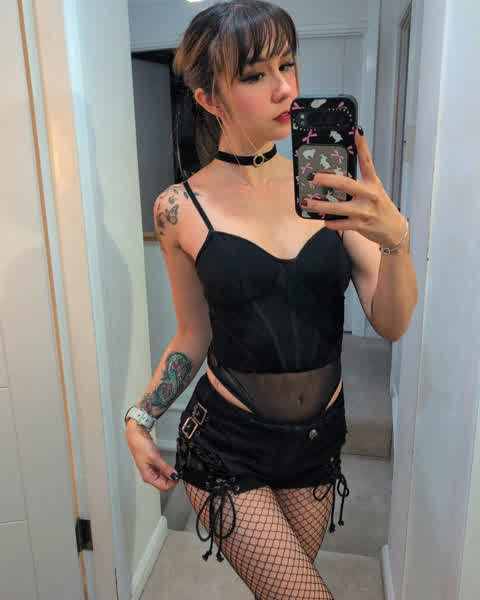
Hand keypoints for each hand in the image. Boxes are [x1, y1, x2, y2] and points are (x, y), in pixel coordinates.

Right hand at [125, 419, 178, 490]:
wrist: (136, 436)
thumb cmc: (140, 446)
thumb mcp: (155, 457)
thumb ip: (165, 468)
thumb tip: (174, 476)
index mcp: (148, 476)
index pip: (163, 487)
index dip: (172, 483)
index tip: (178, 476)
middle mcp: (149, 475)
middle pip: (164, 483)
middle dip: (172, 479)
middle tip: (178, 472)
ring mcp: (151, 469)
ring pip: (164, 477)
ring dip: (170, 474)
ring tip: (175, 468)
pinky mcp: (153, 464)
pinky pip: (162, 470)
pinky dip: (167, 469)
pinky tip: (170, 465)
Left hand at [301, 127, 407, 247]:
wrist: (393, 230)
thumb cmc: (380, 207)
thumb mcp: (374, 191)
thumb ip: (359, 183)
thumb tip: (335, 177)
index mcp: (373, 183)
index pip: (367, 161)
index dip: (363, 146)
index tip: (357, 131)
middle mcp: (370, 195)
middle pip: (344, 184)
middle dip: (325, 179)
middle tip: (312, 177)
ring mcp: (364, 211)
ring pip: (336, 207)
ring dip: (318, 205)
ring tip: (306, 202)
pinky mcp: (359, 225)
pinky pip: (339, 223)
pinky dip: (329, 221)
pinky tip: (323, 219)